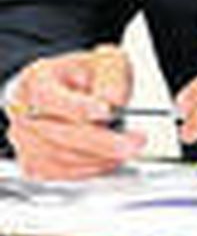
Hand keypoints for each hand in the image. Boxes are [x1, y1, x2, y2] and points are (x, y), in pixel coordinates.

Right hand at [6, 44, 144, 179]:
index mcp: (37, 79)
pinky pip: (58, 173)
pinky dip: (87, 170)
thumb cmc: (90, 75)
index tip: (107, 111)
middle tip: (133, 142)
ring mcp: (24, 139)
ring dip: (97, 158)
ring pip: (58, 158)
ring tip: (127, 149)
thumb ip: (111, 78)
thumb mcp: (109, 62)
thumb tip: (110, 102)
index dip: (78, 107)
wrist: (78, 90)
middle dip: (101, 141)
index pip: (51, 98)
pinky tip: (108, 159)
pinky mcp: (32, 162)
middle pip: (57, 133)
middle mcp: (24, 110)